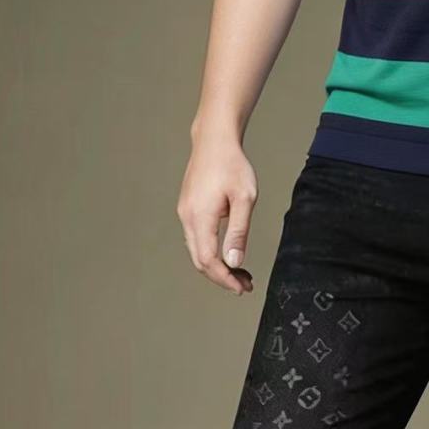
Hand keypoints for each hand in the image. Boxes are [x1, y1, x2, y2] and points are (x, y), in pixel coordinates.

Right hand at [176, 139, 257, 294]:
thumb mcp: (244, 197)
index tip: (242, 288)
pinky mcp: (187, 208)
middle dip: (221, 276)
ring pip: (197, 250)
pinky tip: (226, 251)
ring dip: (216, 265)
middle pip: (200, 261)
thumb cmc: (232, 164)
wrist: (214, 140)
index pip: (208, 261)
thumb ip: (238, 230)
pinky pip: (196, 238)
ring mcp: (185, 213)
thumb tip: (234, 261)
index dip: (224, 278)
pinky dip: (210, 250)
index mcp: (200, 217)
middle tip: (244, 284)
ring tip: (240, 271)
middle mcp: (187, 218)